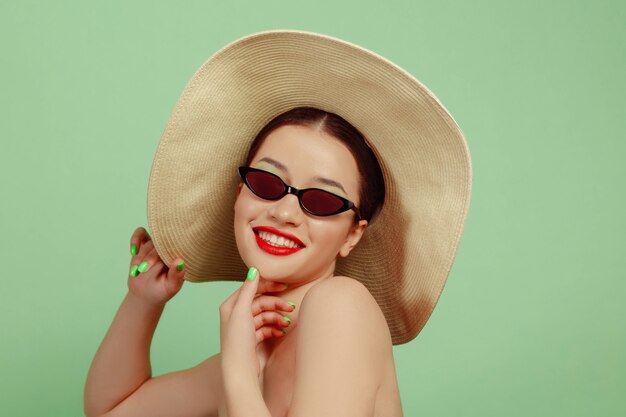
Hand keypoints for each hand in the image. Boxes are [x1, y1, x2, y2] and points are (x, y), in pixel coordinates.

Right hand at [127, 226, 184, 307]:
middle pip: (160, 245)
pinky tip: (133, 251)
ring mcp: (157, 246)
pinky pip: (141, 233)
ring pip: (149, 242)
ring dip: (141, 257)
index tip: (153, 267)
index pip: (175, 249)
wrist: (146, 293)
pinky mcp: (145, 244)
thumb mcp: (170, 287)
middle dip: (149, 258)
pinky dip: (135, 239)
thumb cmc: (162, 291)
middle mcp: (170, 249)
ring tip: (138, 270)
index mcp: (180, 256)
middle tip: (143, 270)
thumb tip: (179, 261)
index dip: (162, 256)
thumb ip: (176, 276)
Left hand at [219, 267, 293, 381]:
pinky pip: (266, 328)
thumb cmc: (238, 341)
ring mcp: (244, 327)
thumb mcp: (242, 311)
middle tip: (291, 307)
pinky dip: (274, 329)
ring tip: (286, 323)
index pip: (251, 288)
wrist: (240, 370)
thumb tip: (254, 269)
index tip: (284, 285)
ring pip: (265, 315)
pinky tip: (280, 333)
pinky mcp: (252, 338)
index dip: (267, 285)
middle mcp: (236, 314)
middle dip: (276, 304)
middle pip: (260, 302)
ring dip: (277, 318)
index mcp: (231, 305)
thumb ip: (249, 289)